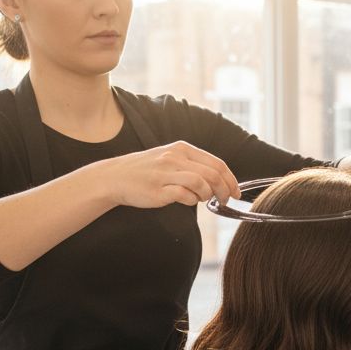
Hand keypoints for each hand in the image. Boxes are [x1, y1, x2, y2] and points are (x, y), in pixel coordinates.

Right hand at [99, 141, 240, 207]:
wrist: (114, 177)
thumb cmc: (146, 171)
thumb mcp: (170, 158)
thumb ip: (193, 166)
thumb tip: (219, 181)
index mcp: (182, 149)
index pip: (217, 163)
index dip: (231, 179)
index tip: (236, 192)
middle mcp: (175, 158)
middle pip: (213, 174)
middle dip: (225, 190)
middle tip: (225, 200)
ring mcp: (166, 173)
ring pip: (201, 184)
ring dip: (207, 196)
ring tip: (203, 199)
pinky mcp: (159, 189)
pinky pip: (185, 196)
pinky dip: (192, 200)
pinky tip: (187, 200)